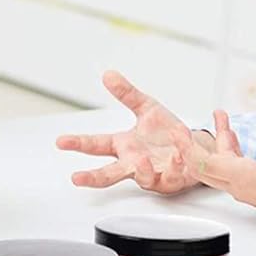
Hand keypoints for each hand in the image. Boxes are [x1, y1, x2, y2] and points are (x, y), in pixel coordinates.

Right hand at [56, 70, 203, 193]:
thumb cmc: (167, 133)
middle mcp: (133, 162)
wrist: (195, 148)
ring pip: (141, 178)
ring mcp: (151, 174)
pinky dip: (173, 167)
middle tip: (76, 178)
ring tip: (140, 158)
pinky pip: (171, 177)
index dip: (77, 143)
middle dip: (92, 176)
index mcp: (123, 145)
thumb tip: (108, 74)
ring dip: (140, 169)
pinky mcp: (171, 181)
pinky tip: (175, 156)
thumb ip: (127, 94)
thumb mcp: (147, 107)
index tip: (60, 141)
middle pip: (109, 173)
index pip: (95, 145)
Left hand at [178, 94, 255, 234]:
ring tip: (219, 113)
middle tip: (178, 127)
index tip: (176, 132)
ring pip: (217, 164)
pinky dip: (227, 149)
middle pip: (202, 166)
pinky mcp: (248, 187)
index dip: (188, 146)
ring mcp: (242, 188)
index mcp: (245, 178)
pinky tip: (230, 132)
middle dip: (189, 145)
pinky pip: (229, 167)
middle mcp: (239, 186)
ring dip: (216, 140)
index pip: (205, 164)